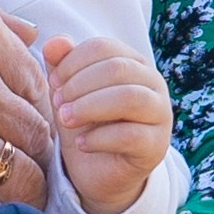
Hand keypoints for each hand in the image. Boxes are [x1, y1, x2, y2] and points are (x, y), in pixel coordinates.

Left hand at [44, 33, 172, 213]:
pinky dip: (99, 138)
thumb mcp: (69, 92)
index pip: (102, 47)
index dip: (72, 62)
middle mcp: (153, 83)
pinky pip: (131, 135)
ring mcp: (160, 114)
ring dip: (89, 107)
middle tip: (58, 104)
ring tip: (65, 120)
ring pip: (129, 98)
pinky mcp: (157, 145)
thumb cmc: (86, 123)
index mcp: (133, 62)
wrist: (98, 171)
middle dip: (79, 85)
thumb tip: (54, 42)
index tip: (53, 83)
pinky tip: (81, 144)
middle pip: (117, 69)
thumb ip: (62, 65)